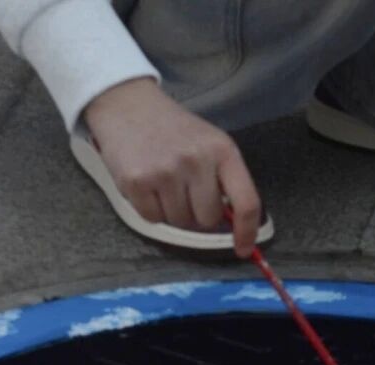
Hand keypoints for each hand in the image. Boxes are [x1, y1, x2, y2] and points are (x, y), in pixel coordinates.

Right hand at [84, 78, 261, 257]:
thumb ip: (224, 179)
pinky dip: (150, 208)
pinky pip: (152, 218)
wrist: (127, 105)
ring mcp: (165, 171)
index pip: (246, 202)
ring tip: (163, 181)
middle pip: (207, 220)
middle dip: (197, 213)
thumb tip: (233, 223)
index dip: (247, 231)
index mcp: (222, 150)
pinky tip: (147, 183)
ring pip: (180, 222)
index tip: (243, 249)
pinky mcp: (136, 181)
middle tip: (184, 190)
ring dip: (172, 210)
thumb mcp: (209, 143)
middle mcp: (196, 160)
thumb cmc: (173, 130)